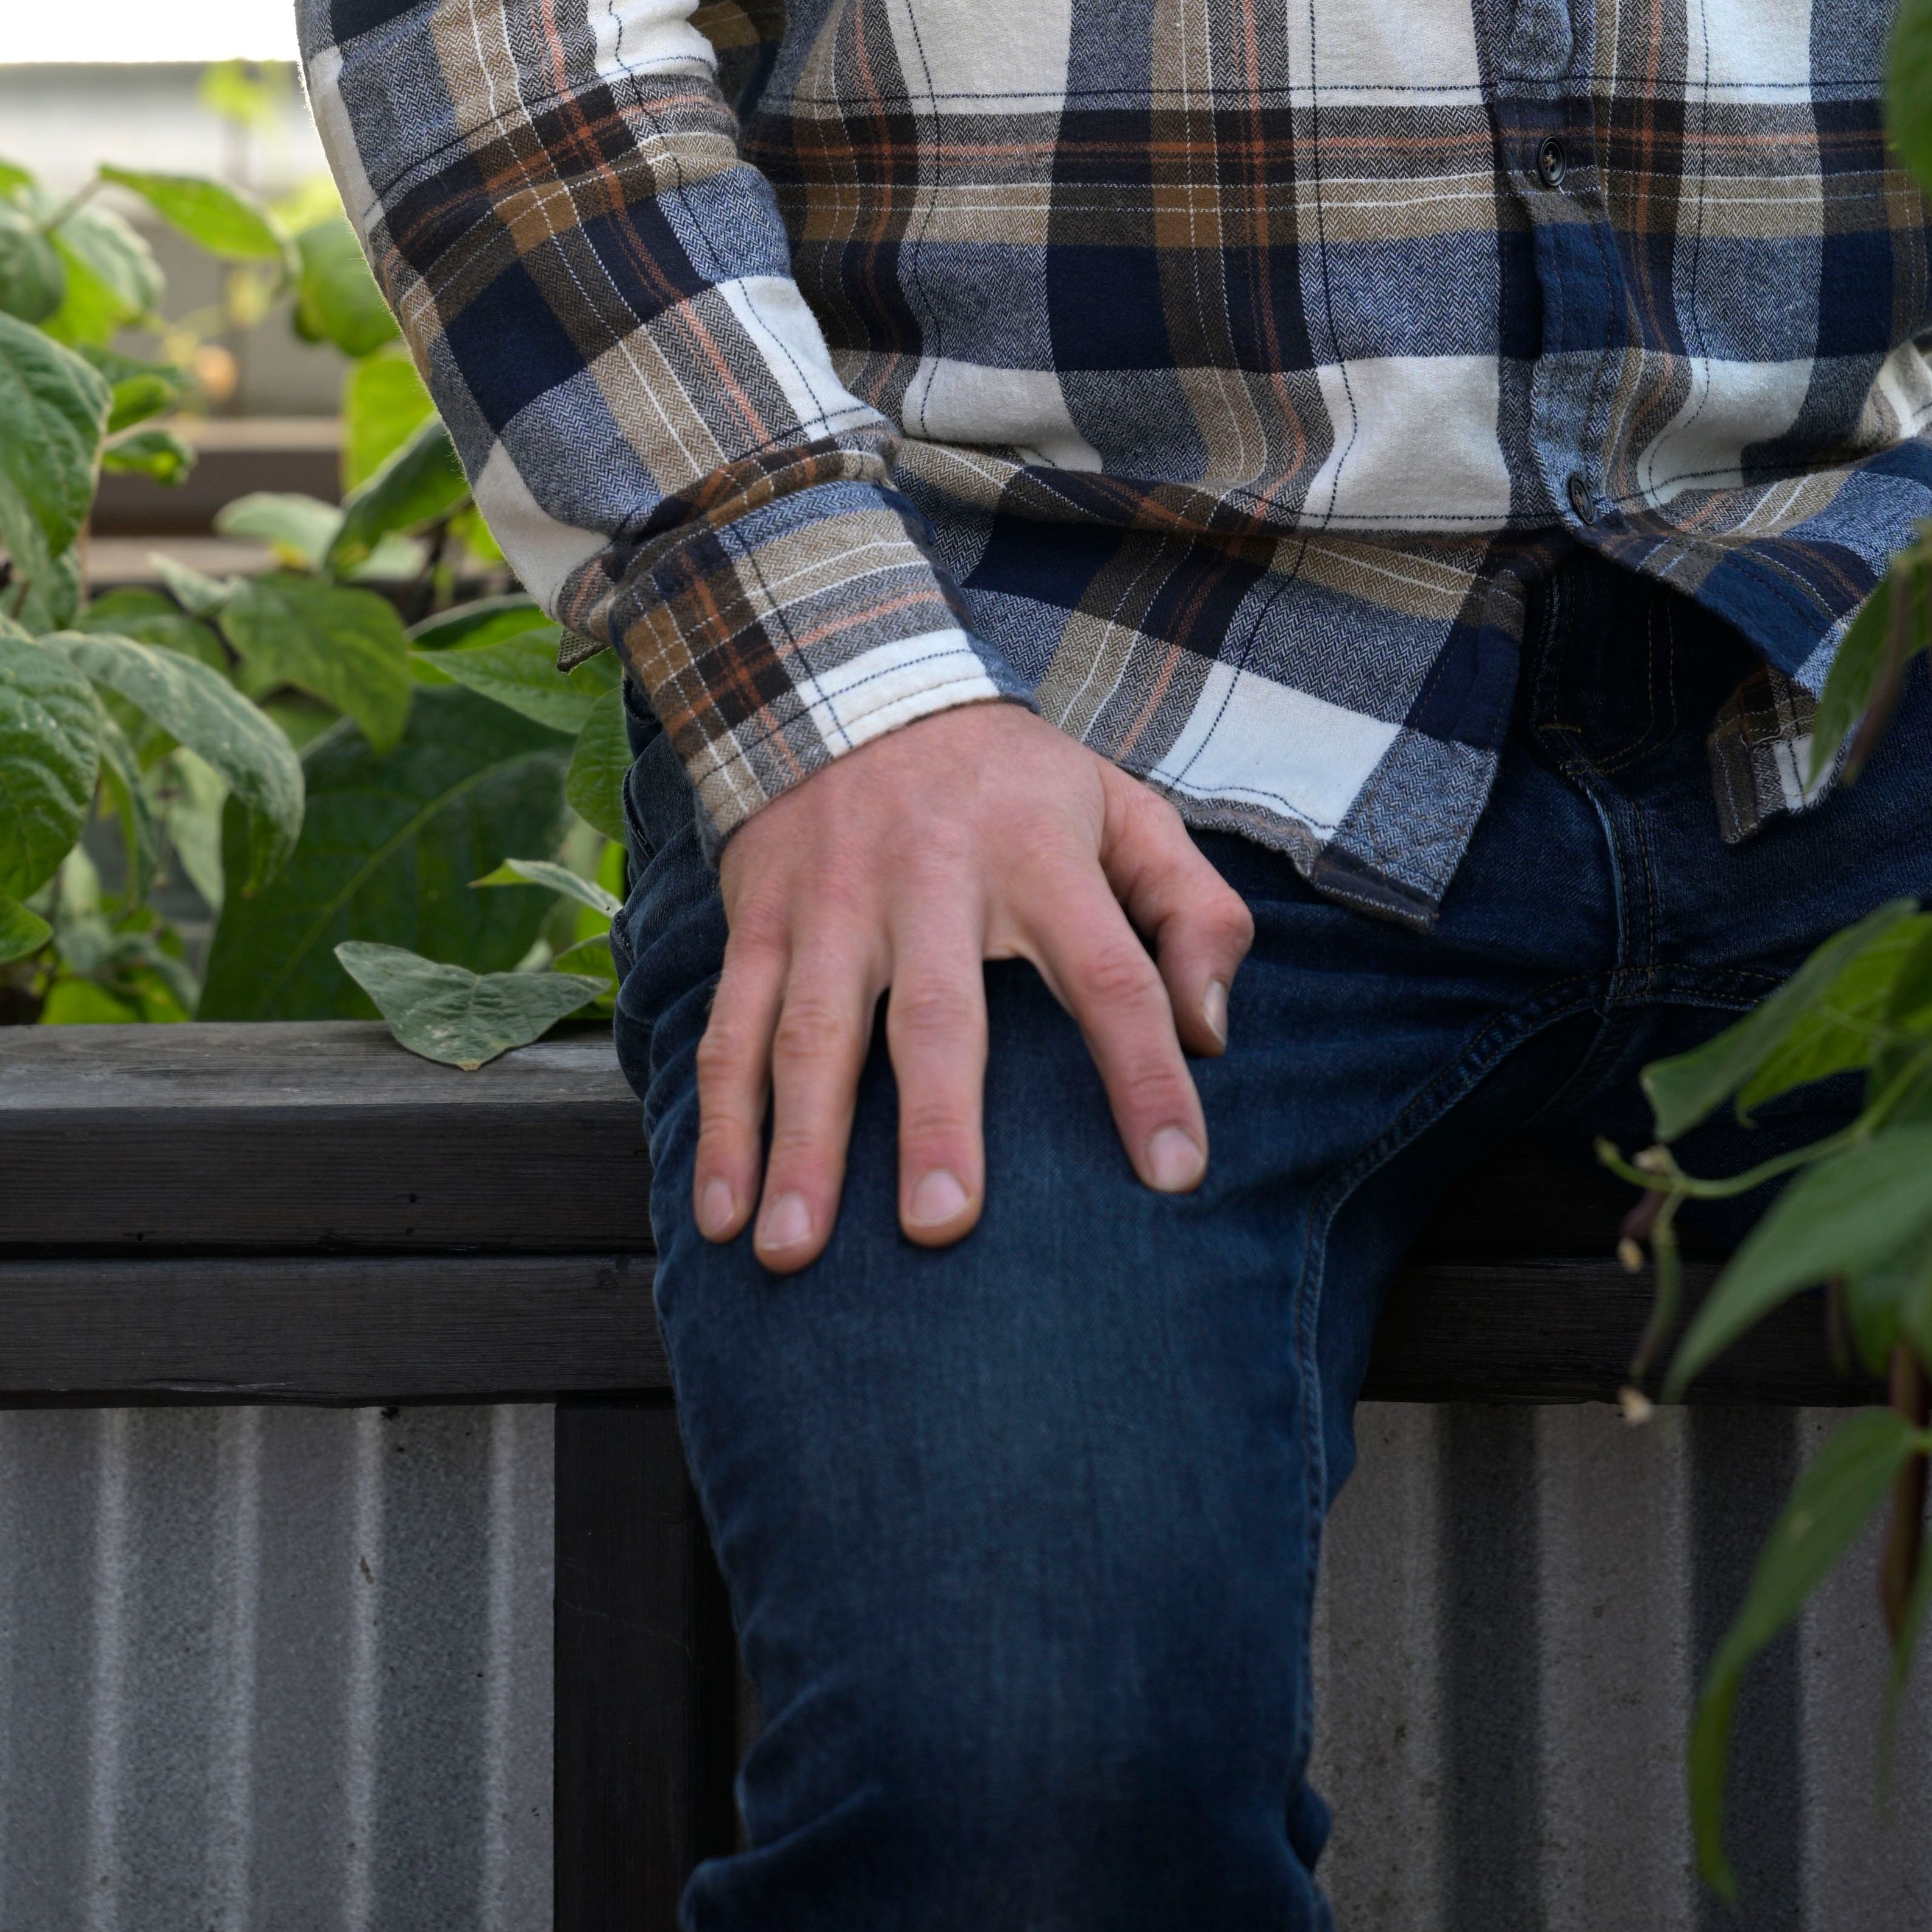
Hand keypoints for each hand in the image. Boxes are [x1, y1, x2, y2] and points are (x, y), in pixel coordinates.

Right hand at [694, 699, 1253, 1272]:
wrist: (850, 678)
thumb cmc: (1011, 783)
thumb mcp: (1122, 807)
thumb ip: (1192, 908)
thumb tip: (1212, 1030)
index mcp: (1039, 853)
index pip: (1111, 972)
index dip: (1146, 1072)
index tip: (1176, 1174)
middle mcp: (931, 876)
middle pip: (938, 1010)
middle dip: (939, 1120)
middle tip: (943, 1228)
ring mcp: (833, 900)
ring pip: (812, 1031)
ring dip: (802, 1145)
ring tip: (793, 1253)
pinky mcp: (760, 915)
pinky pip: (732, 1028)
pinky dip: (720, 1123)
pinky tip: (720, 1211)